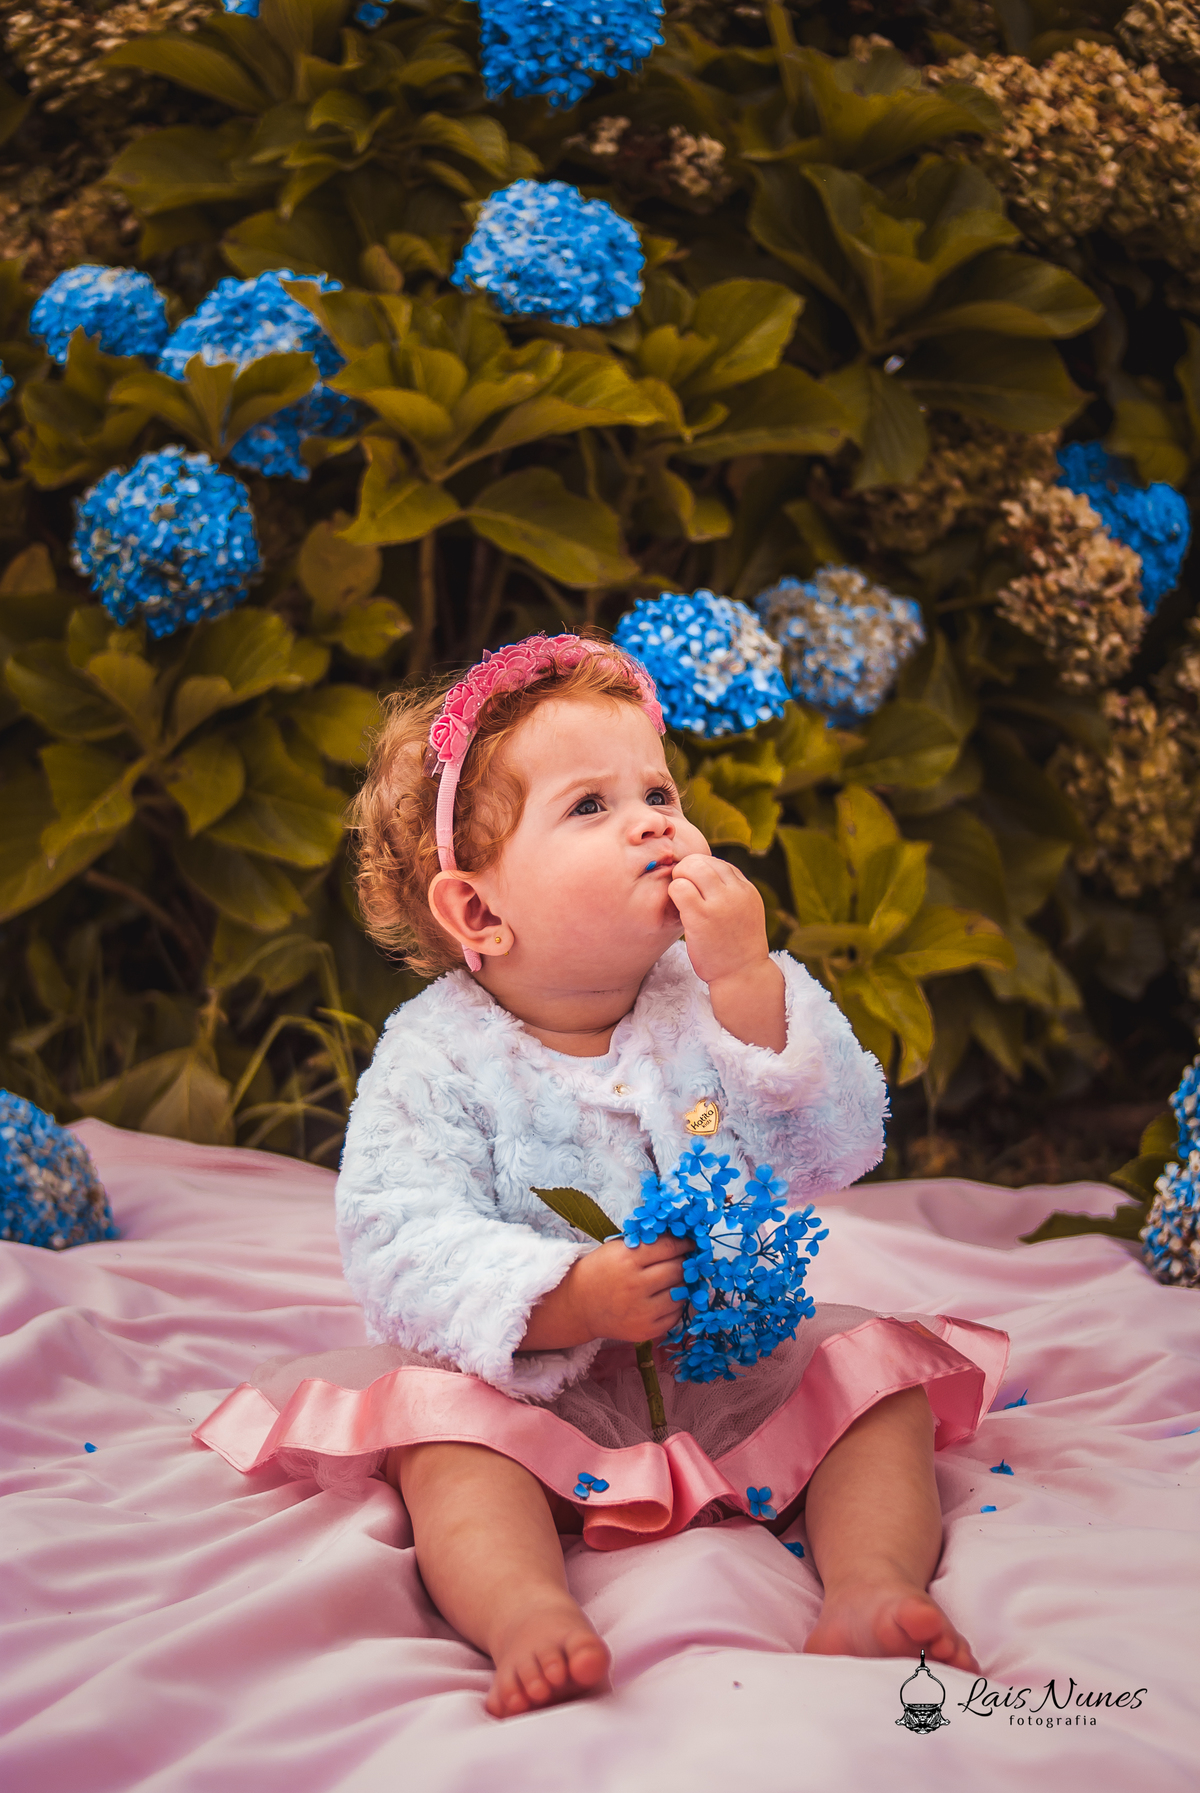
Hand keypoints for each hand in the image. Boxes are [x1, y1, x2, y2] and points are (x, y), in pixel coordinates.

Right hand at [519, 1234, 691, 1349]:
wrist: (579, 1306)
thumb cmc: (600, 1271)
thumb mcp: (616, 1249)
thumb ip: (646, 1243)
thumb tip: (681, 1239)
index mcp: (627, 1260)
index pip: (669, 1247)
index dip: (684, 1243)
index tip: (691, 1243)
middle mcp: (635, 1286)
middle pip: (678, 1269)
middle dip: (685, 1263)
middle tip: (686, 1260)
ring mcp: (641, 1311)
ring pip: (681, 1293)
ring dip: (682, 1284)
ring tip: (675, 1279)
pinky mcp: (646, 1331)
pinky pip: (676, 1315)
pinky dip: (676, 1305)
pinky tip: (667, 1297)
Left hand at [668, 852, 785, 1051]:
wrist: (742, 975)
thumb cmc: (736, 946)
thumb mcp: (743, 912)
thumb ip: (729, 893)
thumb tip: (701, 873)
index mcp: (746, 889)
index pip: (718, 863)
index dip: (701, 872)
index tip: (694, 888)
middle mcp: (736, 892)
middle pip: (702, 861)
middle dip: (686, 870)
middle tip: (681, 889)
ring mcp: (719, 903)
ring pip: (690, 868)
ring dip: (679, 880)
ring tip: (680, 899)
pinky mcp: (701, 917)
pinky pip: (679, 888)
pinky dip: (673, 894)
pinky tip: (677, 909)